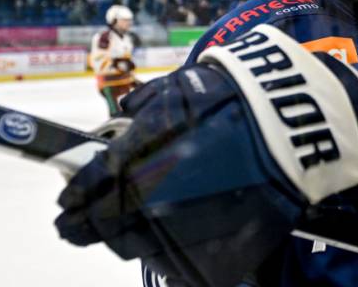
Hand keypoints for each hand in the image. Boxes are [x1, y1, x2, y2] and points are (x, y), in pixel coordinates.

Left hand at [56, 25, 357, 286]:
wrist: (293, 126)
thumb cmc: (235, 100)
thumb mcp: (178, 91)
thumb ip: (140, 112)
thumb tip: (118, 126)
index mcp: (136, 161)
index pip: (87, 189)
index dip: (72, 200)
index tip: (64, 206)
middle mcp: (150, 202)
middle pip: (106, 227)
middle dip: (90, 225)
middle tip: (80, 224)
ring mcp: (182, 233)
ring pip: (137, 249)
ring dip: (129, 239)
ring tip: (136, 227)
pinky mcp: (213, 256)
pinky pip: (178, 265)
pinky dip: (172, 254)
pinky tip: (174, 239)